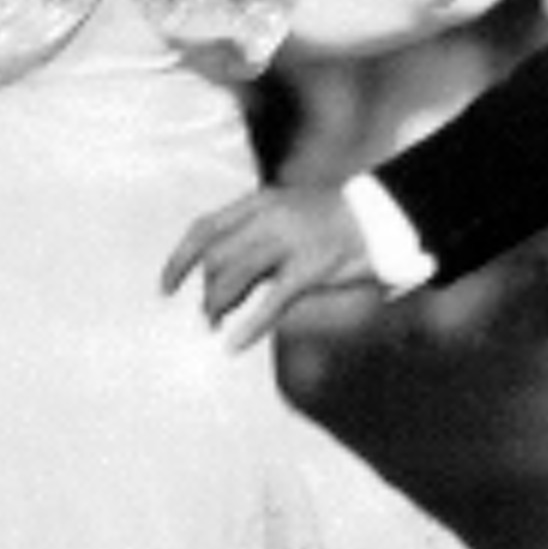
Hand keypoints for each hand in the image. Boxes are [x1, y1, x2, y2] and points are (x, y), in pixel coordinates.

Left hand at [162, 184, 373, 349]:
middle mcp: (269, 218)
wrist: (382, 216)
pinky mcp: (310, 270)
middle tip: (208, 315)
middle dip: (205, 291)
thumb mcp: (286, 217)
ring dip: (218, 306)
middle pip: (216, 258)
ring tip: (216, 325)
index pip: (204, 228)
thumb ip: (254, 239)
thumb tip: (221, 278)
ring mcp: (290, 243)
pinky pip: (270, 303)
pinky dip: (248, 327)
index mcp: (260, 202)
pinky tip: (234, 345)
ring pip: (234, 278)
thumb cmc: (331, 222)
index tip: (165, 288)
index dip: (179, 260)